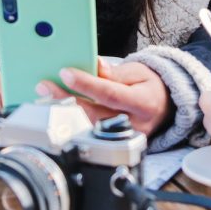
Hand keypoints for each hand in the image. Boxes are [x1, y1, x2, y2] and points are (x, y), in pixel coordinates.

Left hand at [36, 58, 170, 136]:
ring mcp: (124, 138)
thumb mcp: (138, 71)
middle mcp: (135, 124)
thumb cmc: (150, 86)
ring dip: (64, 111)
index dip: (87, 84)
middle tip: (45, 86)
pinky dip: (72, 121)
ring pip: (89, 126)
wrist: (165, 106)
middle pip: (94, 114)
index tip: (66, 73)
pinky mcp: (116, 143)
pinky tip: (57, 109)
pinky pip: (90, 132)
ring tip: (46, 96)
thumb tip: (96, 66)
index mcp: (143, 103)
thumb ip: (116, 72)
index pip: (110, 94)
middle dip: (66, 99)